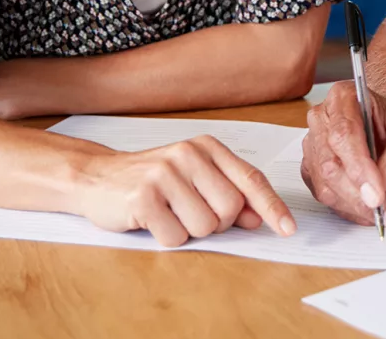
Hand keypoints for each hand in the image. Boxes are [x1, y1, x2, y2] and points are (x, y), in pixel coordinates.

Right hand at [75, 135, 296, 247]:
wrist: (97, 177)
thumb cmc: (153, 180)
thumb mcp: (194, 178)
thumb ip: (229, 194)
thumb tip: (260, 218)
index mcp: (207, 147)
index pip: (250, 179)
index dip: (272, 207)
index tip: (288, 228)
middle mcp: (188, 155)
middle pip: (231, 208)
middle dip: (218, 222)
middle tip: (192, 212)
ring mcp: (164, 174)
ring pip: (205, 226)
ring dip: (190, 230)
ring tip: (170, 213)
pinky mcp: (143, 198)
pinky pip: (176, 237)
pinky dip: (167, 237)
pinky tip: (152, 220)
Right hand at [301, 81, 385, 228]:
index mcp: (343, 97)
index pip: (344, 135)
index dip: (359, 168)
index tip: (378, 195)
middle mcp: (321, 119)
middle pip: (331, 164)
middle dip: (361, 195)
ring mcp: (313, 144)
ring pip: (326, 185)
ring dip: (358, 206)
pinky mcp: (312, 168)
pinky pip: (325, 195)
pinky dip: (350, 209)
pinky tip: (372, 210)